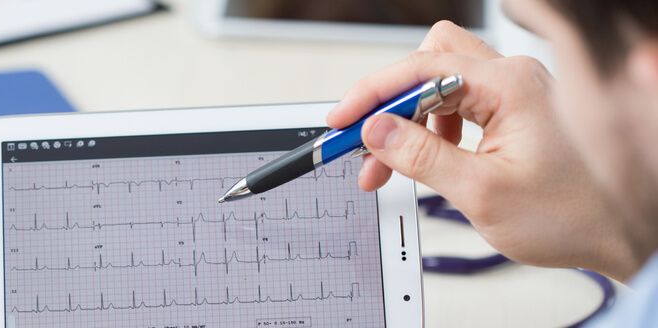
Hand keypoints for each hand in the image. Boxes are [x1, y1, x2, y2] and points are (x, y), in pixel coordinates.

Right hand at [328, 21, 638, 280]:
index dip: (372, 94)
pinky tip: (425, 162)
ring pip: (439, 85)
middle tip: (362, 142)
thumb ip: (421, 157)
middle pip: (428, 64)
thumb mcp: (481, 192)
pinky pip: (457, 104)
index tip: (342, 121)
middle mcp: (514, 79)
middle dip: (388, 104)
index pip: (421, 69)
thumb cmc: (571, 214)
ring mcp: (516, 92)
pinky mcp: (515, 110)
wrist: (619, 233)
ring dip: (408, 120)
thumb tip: (377, 130)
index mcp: (510, 87)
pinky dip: (431, 129)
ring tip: (390, 165)